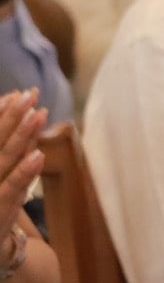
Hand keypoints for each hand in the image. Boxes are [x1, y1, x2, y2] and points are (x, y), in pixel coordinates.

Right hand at [0, 89, 44, 225]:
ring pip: (4, 159)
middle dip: (12, 117)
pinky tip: (39, 155)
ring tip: (39, 114)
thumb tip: (14, 112)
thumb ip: (5, 148)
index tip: (17, 94)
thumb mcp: (1, 175)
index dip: (1, 114)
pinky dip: (25, 172)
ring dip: (21, 136)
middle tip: (29, 94)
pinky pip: (12, 188)